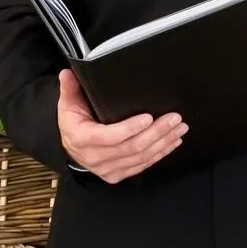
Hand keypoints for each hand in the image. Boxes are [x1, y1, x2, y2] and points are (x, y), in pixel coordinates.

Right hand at [56, 68, 186, 181]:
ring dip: (163, 143)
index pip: (110, 136)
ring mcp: (108, 169)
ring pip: (141, 158)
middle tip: (174, 119)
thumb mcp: (67, 105)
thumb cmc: (73, 124)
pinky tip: (172, 142)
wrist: (70, 148)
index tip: (149, 117)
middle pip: (132, 148)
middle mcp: (96, 158)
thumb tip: (67, 73)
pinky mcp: (118, 174)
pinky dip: (160, 154)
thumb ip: (70, 89)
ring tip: (179, 128)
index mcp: (83, 139)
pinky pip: (142, 165)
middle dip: (157, 133)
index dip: (131, 128)